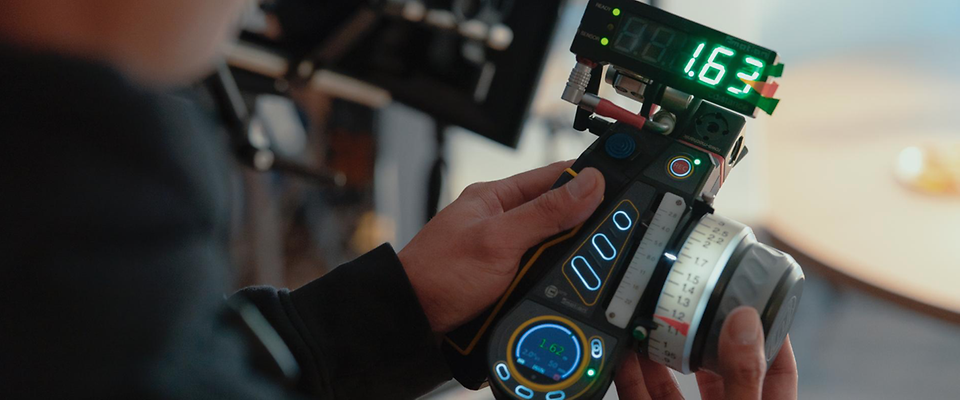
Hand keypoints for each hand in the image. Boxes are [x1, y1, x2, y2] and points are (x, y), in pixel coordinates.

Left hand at [398, 161, 604, 333]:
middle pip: (558, 214)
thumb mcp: (500, 240)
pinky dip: (554, 278)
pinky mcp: (506, 278)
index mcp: (497, 197)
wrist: (412, 320)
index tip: (620, 180)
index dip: (586, 177)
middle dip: (581, 225)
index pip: (553, 176)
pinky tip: (565, 283)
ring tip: (588, 260)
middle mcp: (502, 220)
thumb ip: (545, 213)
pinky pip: (541, 272)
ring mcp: (504, 250)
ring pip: (553, 247)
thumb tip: (589, 184)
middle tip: (610, 231)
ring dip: (567, 257)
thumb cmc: (438, 273)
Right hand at [615, 306, 797, 399]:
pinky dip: (631, 374)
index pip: (776, 368)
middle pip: (718, 367)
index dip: (770, 332)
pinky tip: (625, 352)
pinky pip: (641, 396)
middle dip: (703, 332)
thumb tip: (744, 318)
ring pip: (674, 382)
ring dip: (661, 351)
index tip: (757, 298)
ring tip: (651, 317)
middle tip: (692, 298)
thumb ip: (743, 374)